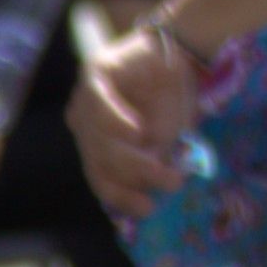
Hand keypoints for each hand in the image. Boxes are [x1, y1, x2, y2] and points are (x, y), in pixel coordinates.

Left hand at [72, 25, 206, 211]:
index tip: (148, 210)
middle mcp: (85, 126)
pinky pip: (98, 103)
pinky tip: (137, 132)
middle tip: (170, 182)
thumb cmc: (172, 101)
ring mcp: (85, 101)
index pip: (101, 177)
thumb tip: (150, 192)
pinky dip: (116, 121)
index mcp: (97, 146)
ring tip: (161, 163)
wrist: (181, 56)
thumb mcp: (164, 141)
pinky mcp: (93, 75)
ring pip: (100, 139)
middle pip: (101, 161)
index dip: (122, 197)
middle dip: (137, 176)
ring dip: (133, 156)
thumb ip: (152, 162)